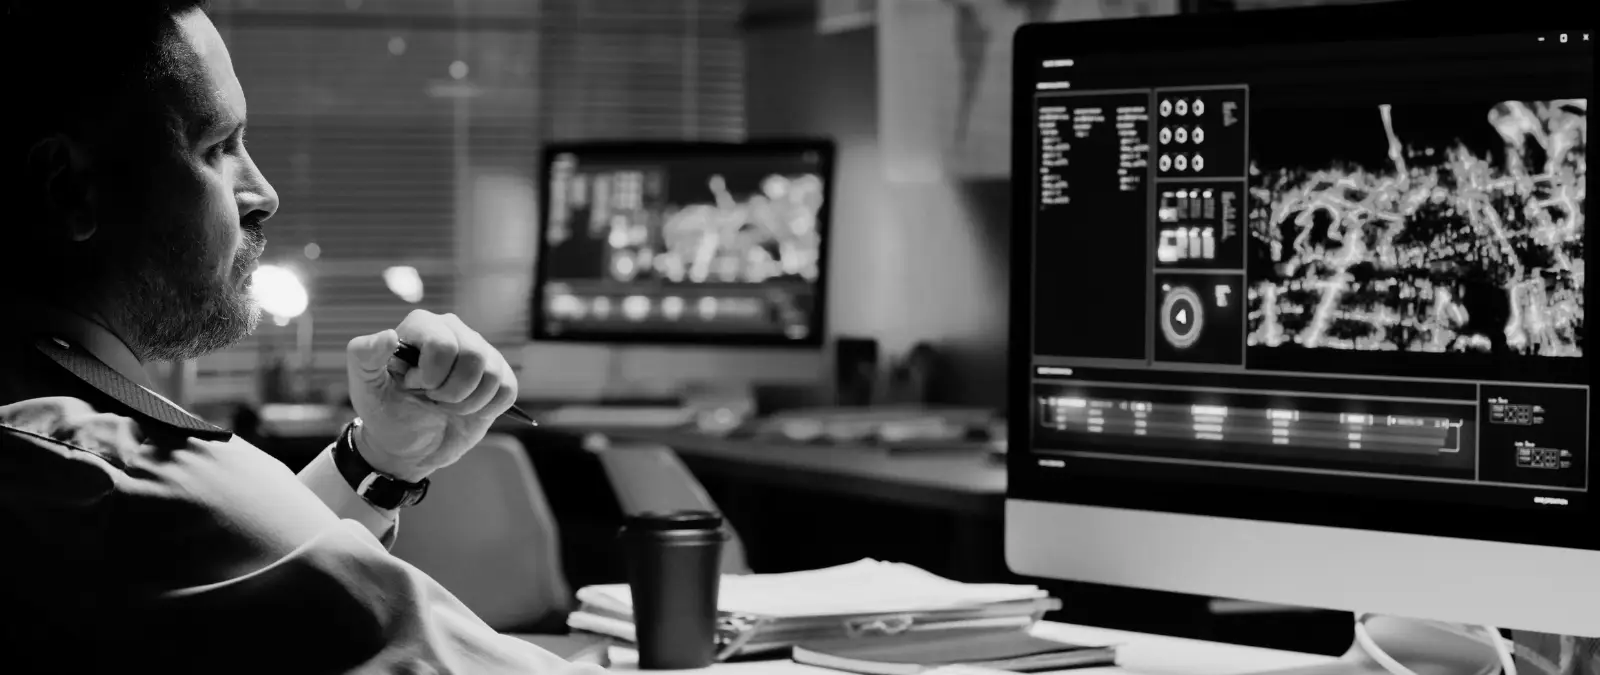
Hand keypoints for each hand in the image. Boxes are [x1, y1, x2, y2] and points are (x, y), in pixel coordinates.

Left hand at [345, 310, 517, 482]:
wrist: (408, 446)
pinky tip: (467, 409)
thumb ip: (364, 356)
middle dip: (450, 391)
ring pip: (492, 374)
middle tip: (431, 399)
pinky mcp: (501, 375)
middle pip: (473, 356)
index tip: (413, 385)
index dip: (430, 375)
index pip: (442, 344)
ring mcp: (481, 352)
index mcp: (422, 325)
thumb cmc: (385, 411)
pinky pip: (507, 389)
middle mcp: (455, 330)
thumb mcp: (364, 386)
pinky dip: (486, 409)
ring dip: (467, 403)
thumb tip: (389, 336)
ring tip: (447, 405)